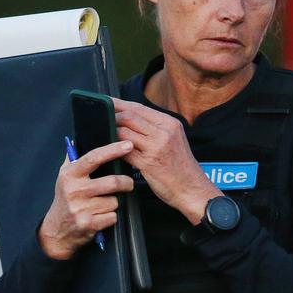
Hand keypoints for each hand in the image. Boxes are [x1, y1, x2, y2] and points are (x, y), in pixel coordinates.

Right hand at [38, 140, 135, 259]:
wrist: (56, 230)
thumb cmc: (64, 200)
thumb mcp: (64, 177)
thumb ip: (72, 158)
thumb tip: (77, 140)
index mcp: (70, 175)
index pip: (93, 158)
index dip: (112, 150)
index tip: (127, 145)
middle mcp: (74, 190)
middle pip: (112, 182)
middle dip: (125, 183)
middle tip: (127, 184)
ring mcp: (80, 208)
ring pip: (114, 201)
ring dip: (114, 203)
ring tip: (103, 205)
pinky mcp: (87, 223)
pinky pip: (112, 217)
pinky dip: (111, 217)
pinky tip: (100, 217)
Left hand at [112, 98, 219, 222]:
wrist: (193, 189)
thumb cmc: (181, 167)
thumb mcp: (173, 140)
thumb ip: (154, 129)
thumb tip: (130, 120)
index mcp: (169, 123)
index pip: (139, 107)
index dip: (119, 104)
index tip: (106, 102)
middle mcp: (164, 132)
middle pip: (129, 116)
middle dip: (112, 116)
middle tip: (98, 118)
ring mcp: (156, 147)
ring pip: (124, 131)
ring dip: (111, 133)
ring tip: (102, 134)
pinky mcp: (148, 163)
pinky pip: (124, 151)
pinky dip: (114, 149)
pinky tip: (108, 151)